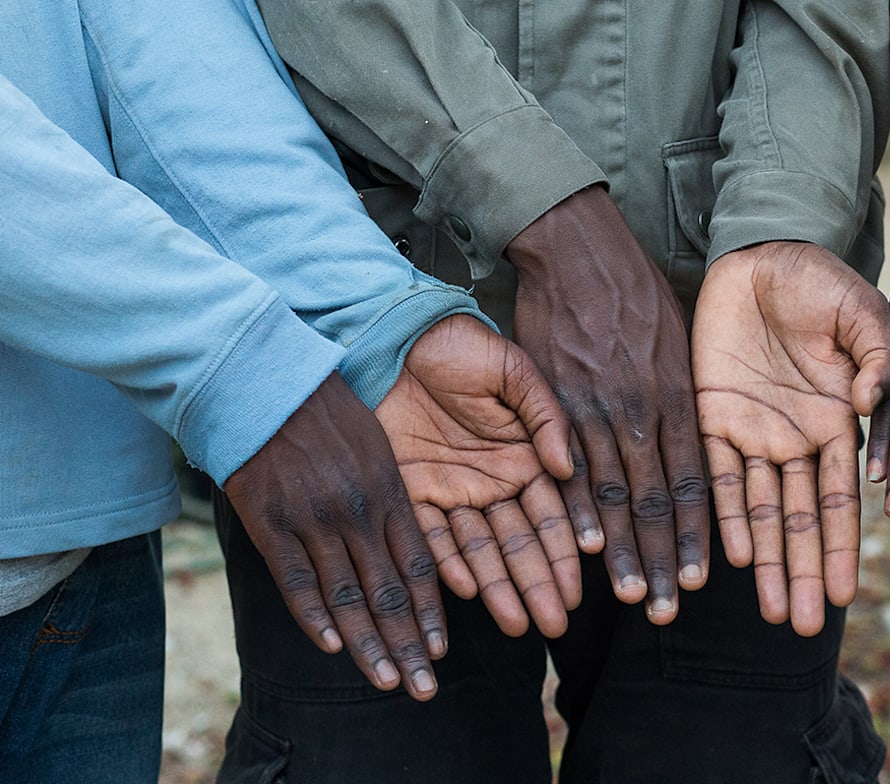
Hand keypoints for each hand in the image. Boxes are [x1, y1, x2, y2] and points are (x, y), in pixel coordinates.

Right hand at [224, 374, 445, 700]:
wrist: (263, 380)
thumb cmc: (324, 411)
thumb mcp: (377, 445)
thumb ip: (393, 495)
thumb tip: (408, 545)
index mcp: (391, 491)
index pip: (420, 565)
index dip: (431, 613)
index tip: (440, 650)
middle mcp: (359, 511)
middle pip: (391, 592)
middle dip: (409, 645)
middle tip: (424, 688)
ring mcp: (315, 519)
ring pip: (348, 595)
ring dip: (370, 644)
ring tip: (389, 681)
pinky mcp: (271, 522)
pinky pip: (297, 579)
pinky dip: (315, 616)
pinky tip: (333, 646)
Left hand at [375, 315, 574, 637]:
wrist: (396, 333)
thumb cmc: (463, 345)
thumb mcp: (516, 372)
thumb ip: (546, 416)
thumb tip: (569, 468)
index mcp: (526, 456)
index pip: (552, 515)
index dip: (565, 553)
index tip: (578, 589)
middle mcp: (492, 482)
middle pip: (519, 543)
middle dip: (537, 585)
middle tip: (553, 624)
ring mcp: (451, 490)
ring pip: (479, 550)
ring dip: (498, 588)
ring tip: (517, 624)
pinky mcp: (409, 491)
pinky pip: (430, 536)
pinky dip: (447, 563)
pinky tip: (467, 590)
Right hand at [507, 186, 707, 622]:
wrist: (579, 248)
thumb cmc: (637, 294)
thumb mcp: (681, 342)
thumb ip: (688, 399)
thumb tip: (702, 450)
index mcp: (681, 395)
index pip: (693, 480)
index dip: (696, 533)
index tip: (699, 579)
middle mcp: (644, 408)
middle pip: (657, 499)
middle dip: (662, 558)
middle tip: (666, 609)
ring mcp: (598, 405)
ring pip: (616, 492)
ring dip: (623, 549)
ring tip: (629, 594)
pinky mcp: (556, 397)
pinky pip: (570, 464)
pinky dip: (579, 507)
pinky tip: (584, 545)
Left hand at [693, 242, 889, 635]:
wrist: (761, 254)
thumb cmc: (820, 283)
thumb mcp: (862, 314)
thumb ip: (879, 358)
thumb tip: (869, 403)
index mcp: (836, 423)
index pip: (840, 500)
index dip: (842, 548)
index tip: (848, 595)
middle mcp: (794, 440)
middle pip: (800, 520)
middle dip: (804, 574)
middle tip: (805, 628)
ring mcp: (751, 432)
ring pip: (759, 511)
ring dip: (767, 562)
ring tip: (774, 613)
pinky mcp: (709, 415)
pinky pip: (713, 475)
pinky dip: (724, 515)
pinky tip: (732, 558)